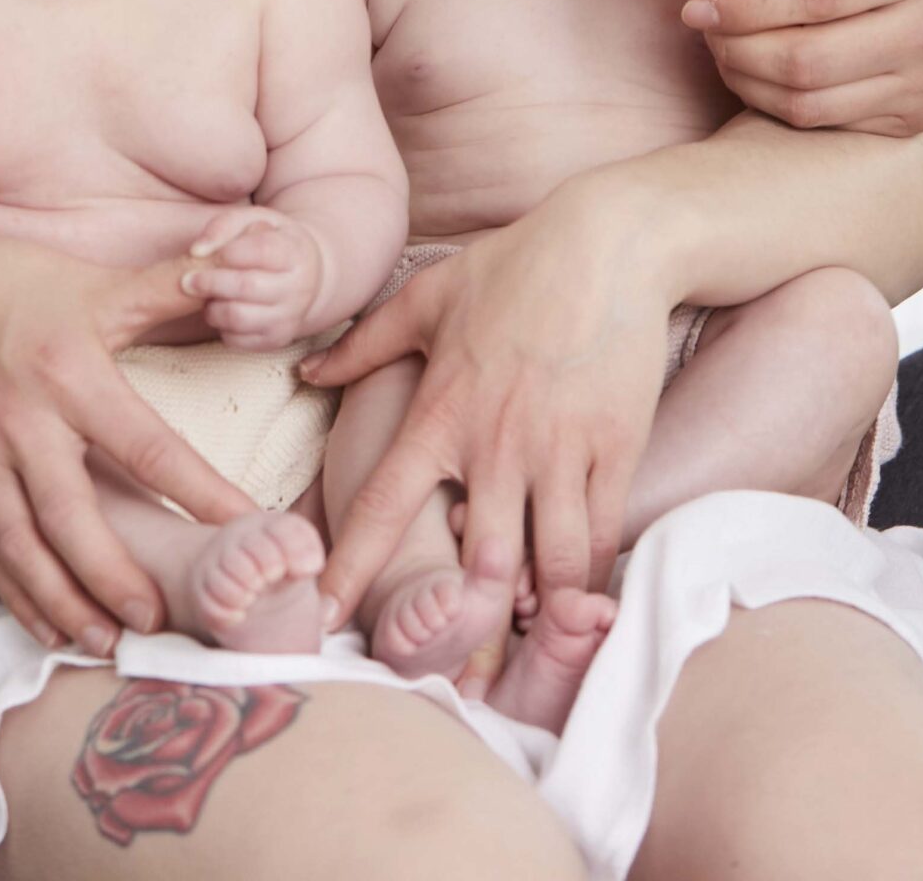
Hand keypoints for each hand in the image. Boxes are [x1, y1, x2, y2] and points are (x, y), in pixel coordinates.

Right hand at [0, 220, 250, 651]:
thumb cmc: (26, 284)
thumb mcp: (103, 283)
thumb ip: (173, 286)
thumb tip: (237, 267)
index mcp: (71, 371)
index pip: (147, 445)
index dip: (199, 490)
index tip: (245, 527)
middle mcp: (23, 419)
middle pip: (71, 514)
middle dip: (113, 575)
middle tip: (156, 621)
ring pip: (20, 544)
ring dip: (63, 601)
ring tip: (107, 642)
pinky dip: (17, 593)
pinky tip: (51, 627)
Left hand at [180, 206, 325, 348]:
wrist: (307, 278)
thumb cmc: (272, 242)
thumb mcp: (255, 220)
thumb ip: (224, 225)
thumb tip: (197, 251)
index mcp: (295, 252)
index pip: (261, 251)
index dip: (228, 252)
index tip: (205, 252)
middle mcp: (299, 288)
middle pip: (246, 286)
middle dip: (209, 283)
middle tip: (187, 280)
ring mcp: (289, 317)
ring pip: (239, 318)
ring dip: (212, 308)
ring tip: (206, 297)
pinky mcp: (276, 339)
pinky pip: (238, 340)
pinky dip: (220, 327)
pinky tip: (221, 310)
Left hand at [307, 185, 671, 658]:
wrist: (611, 243)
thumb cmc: (515, 265)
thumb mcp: (428, 296)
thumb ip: (365, 345)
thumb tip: (306, 373)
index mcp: (441, 410)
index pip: (382, 505)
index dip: (350, 569)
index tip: (327, 619)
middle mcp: (496, 442)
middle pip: (474, 564)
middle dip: (462, 630)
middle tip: (449, 680)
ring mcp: (559, 451)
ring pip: (543, 566)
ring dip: (531, 616)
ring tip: (515, 652)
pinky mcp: (615, 451)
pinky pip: (597, 539)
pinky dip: (583, 580)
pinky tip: (572, 605)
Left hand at [680, 0, 922, 134]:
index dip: (747, 5)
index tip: (696, 4)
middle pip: (810, 60)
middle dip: (738, 48)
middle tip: (702, 26)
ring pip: (815, 104)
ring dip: (750, 81)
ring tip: (723, 47)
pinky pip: (833, 123)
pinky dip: (781, 104)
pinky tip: (759, 71)